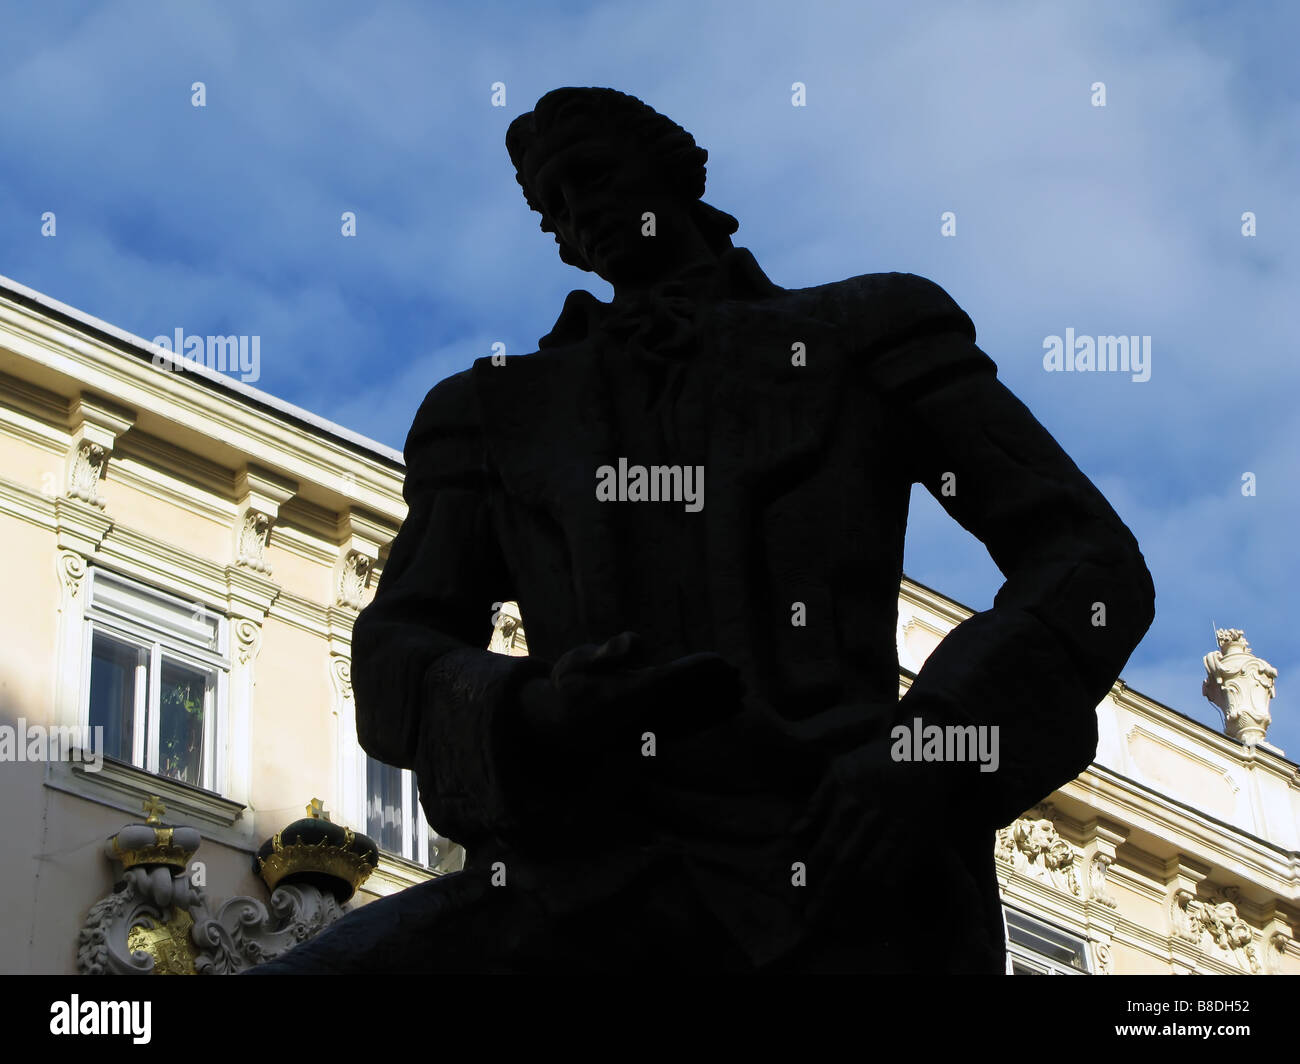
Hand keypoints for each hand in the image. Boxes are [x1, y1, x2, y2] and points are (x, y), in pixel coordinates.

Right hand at [514, 632, 745, 762]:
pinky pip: (684, 730)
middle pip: (683, 702)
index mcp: (619, 695)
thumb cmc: (570, 684)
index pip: (665, 681)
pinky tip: (726, 712)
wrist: (559, 723)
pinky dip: (707, 720)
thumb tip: (636, 643)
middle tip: (738, 675)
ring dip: (715, 706)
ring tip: (740, 692)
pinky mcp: (650, 740)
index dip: (694, 672)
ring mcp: (643, 732)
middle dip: (712, 689)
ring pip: (687, 718)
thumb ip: (606, 653)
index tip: (719, 660)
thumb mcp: (576, 661)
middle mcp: (635, 717)